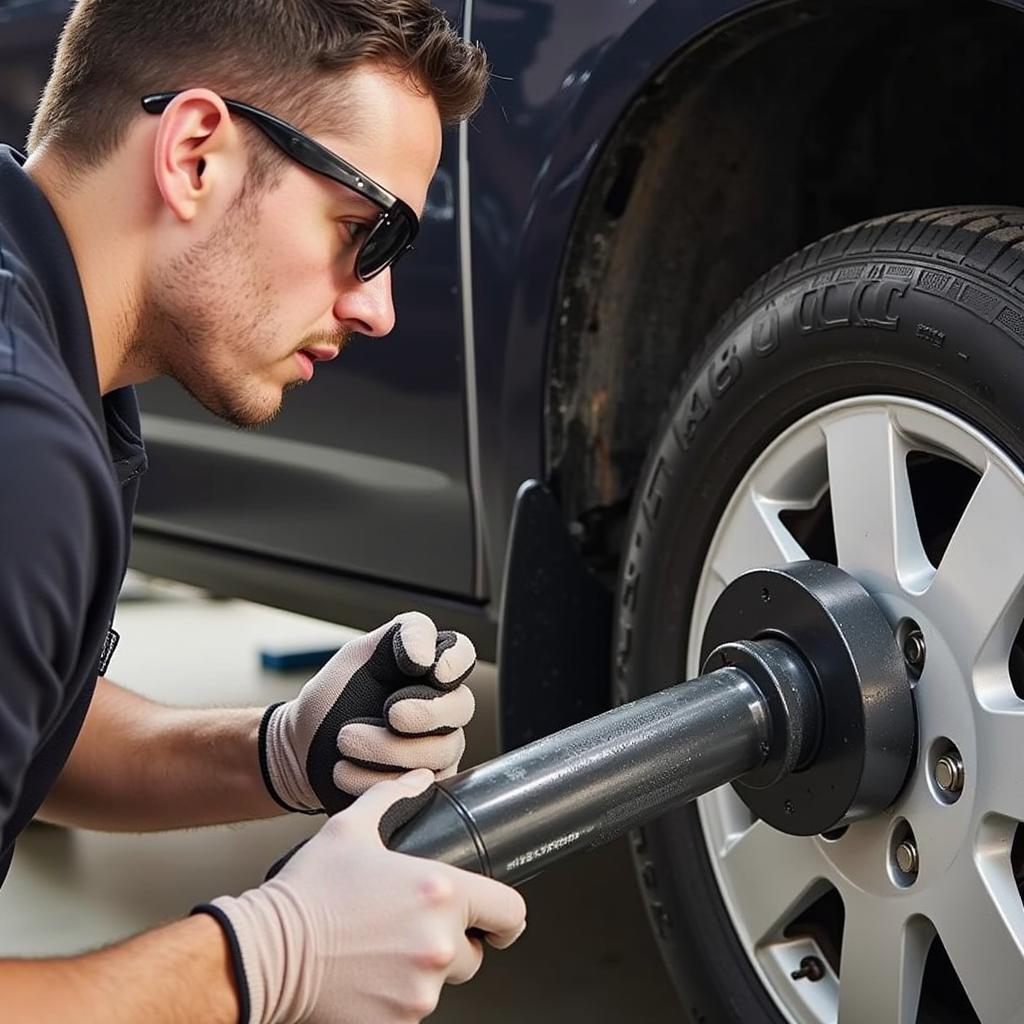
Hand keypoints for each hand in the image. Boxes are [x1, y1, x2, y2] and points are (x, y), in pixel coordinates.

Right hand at [201, 770, 526, 1023]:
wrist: (267, 952)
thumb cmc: (308, 892)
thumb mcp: (351, 828)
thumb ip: (393, 798)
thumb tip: (419, 779)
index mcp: (441, 893)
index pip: (510, 913)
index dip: (505, 917)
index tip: (495, 921)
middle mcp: (438, 944)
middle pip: (475, 953)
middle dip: (454, 942)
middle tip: (414, 928)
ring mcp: (420, 990)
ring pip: (443, 983)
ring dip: (424, 970)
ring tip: (384, 948)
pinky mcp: (398, 1023)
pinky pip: (414, 1009)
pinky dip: (399, 996)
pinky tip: (370, 973)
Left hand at [260, 612, 475, 813]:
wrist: (300, 750)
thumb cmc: (334, 698)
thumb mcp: (358, 654)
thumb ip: (398, 636)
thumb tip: (427, 655)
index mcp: (427, 667)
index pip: (462, 654)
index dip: (457, 661)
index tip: (435, 671)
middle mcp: (441, 707)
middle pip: (461, 706)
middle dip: (427, 713)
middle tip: (391, 713)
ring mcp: (437, 749)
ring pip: (441, 751)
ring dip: (389, 748)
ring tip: (346, 741)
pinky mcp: (423, 787)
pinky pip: (420, 787)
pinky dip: (377, 779)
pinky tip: (346, 770)